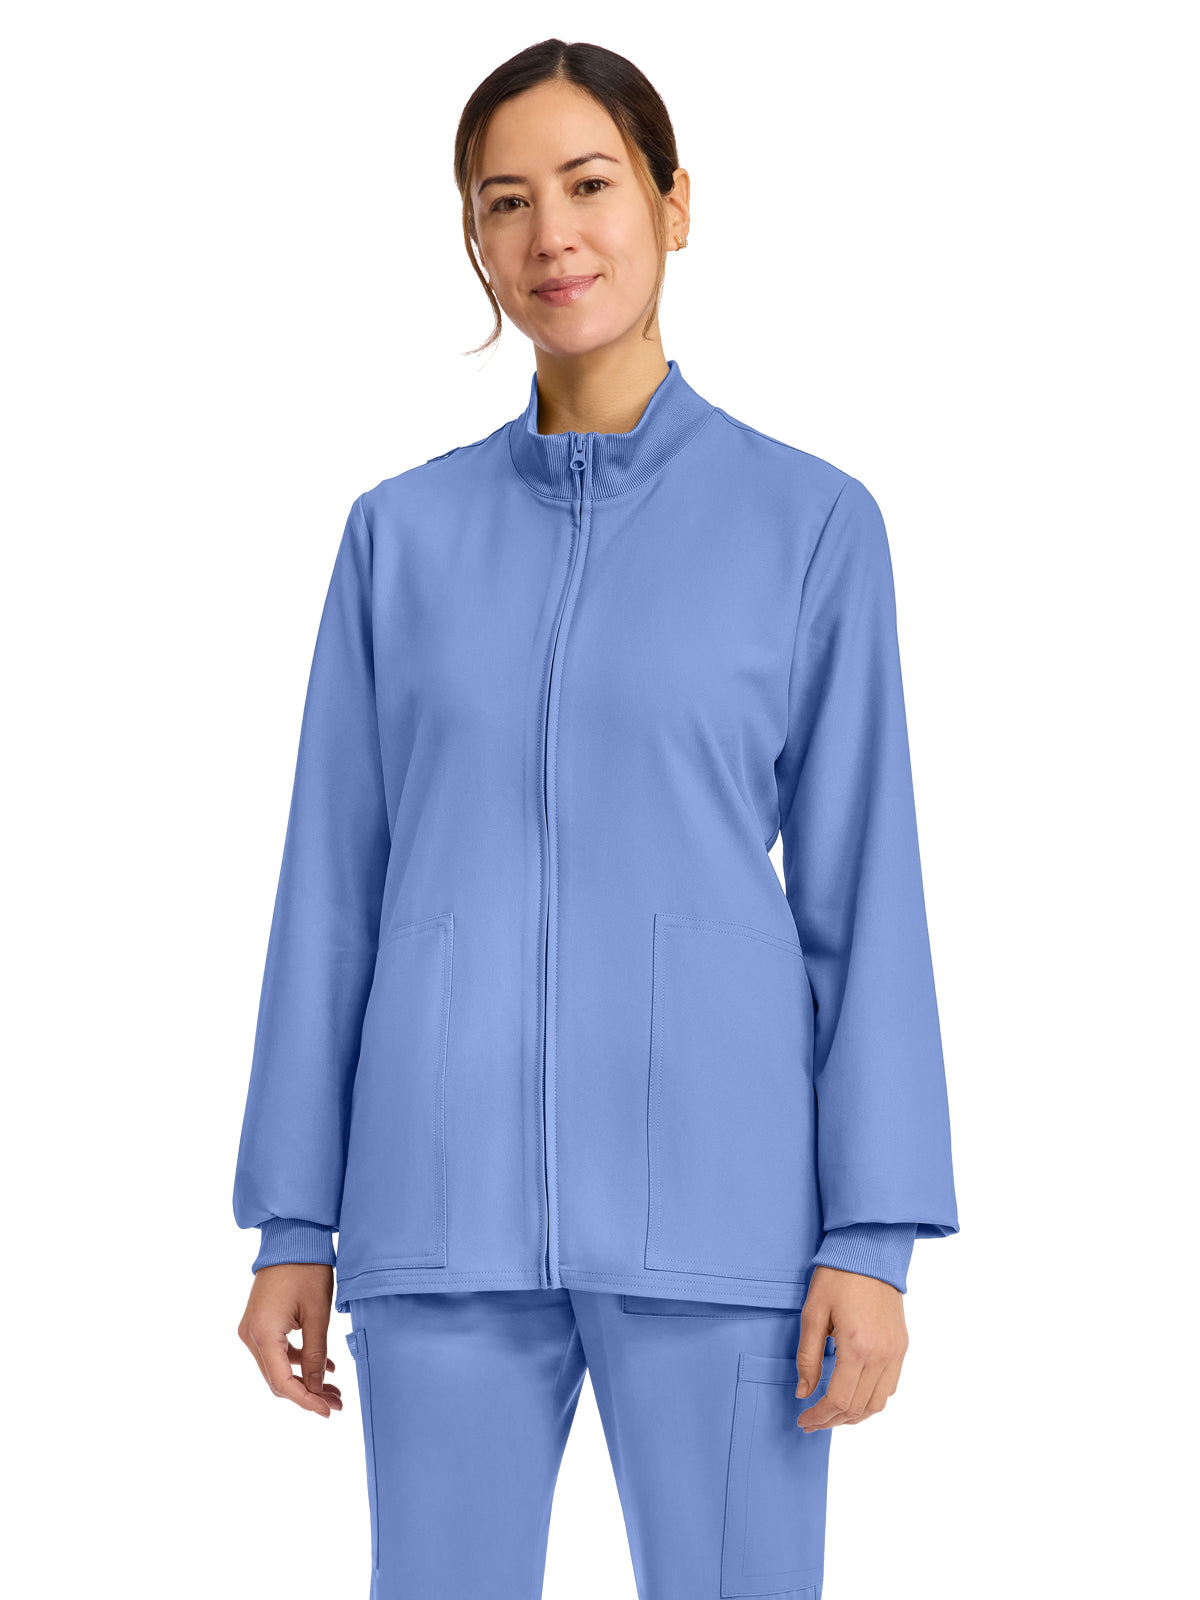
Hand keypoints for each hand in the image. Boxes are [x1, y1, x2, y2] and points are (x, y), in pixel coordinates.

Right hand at [238, 1263, 342, 1416]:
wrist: (291, 1238)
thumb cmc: (307, 1270)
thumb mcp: (318, 1315)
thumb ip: (317, 1355)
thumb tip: (318, 1390)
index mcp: (263, 1333)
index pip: (282, 1382)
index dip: (306, 1401)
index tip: (328, 1411)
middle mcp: (250, 1335)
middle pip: (277, 1380)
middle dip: (308, 1394)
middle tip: (336, 1403)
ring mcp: (251, 1330)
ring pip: (277, 1369)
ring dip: (304, 1380)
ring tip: (334, 1390)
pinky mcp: (258, 1324)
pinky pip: (276, 1353)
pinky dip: (297, 1362)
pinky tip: (324, 1367)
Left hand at [793, 1264, 907, 1431]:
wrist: (870, 1250)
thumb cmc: (837, 1277)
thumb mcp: (812, 1313)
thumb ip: (808, 1357)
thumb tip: (804, 1392)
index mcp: (857, 1348)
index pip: (839, 1401)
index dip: (819, 1417)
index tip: (803, 1420)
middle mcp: (882, 1356)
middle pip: (859, 1408)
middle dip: (832, 1421)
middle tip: (812, 1421)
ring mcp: (896, 1353)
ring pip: (878, 1404)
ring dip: (854, 1415)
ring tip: (831, 1414)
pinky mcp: (902, 1346)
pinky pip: (890, 1387)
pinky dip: (872, 1400)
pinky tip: (854, 1395)